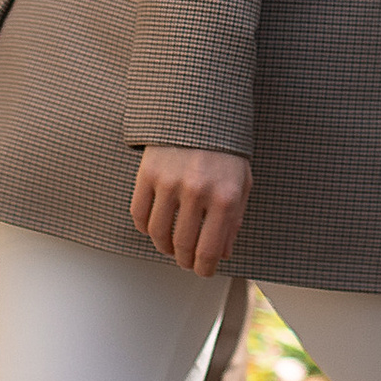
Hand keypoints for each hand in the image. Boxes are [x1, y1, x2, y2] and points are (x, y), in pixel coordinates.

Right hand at [131, 146, 252, 272]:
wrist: (202, 109)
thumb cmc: (225, 149)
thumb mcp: (241, 183)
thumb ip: (234, 219)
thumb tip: (223, 253)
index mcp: (224, 196)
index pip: (209, 249)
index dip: (204, 268)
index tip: (203, 271)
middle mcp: (196, 191)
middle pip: (182, 245)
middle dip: (184, 260)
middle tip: (186, 262)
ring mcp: (169, 182)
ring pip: (157, 233)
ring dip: (164, 247)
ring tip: (170, 246)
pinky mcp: (148, 173)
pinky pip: (139, 213)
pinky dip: (145, 228)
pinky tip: (154, 227)